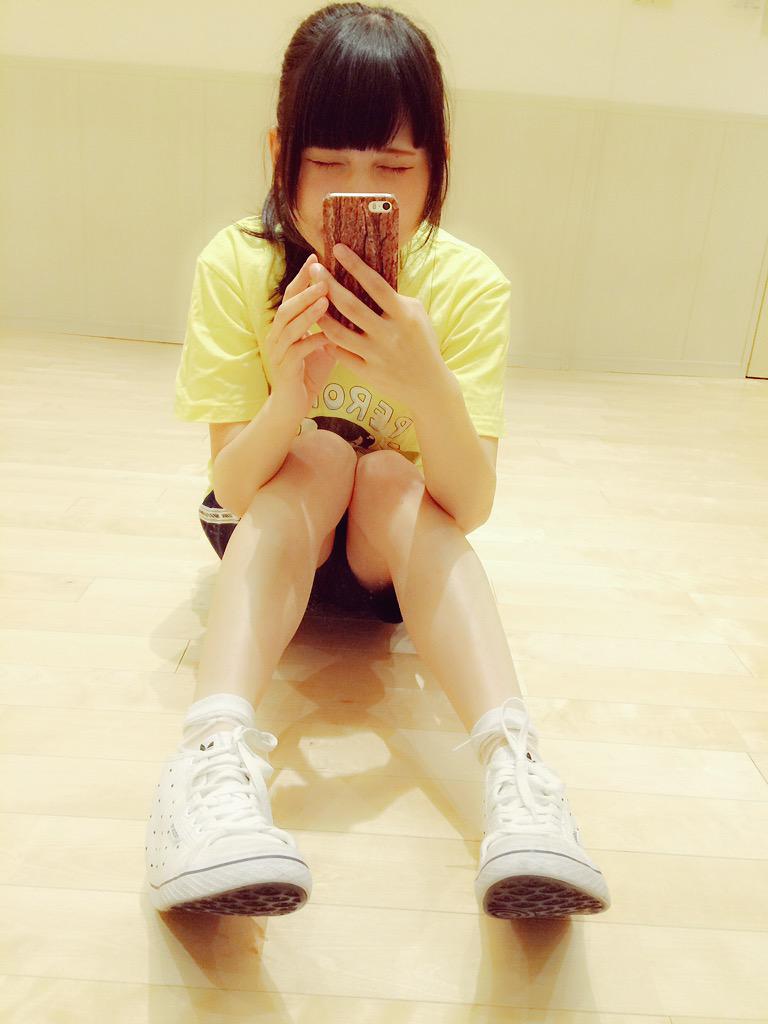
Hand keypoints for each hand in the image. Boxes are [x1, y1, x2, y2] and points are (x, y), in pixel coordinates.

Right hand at [263, 254, 335, 420]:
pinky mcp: (285, 368)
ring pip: (288, 325)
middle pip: (287, 305)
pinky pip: (297, 350)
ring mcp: (278, 351)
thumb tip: (352, 303)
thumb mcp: (321, 345)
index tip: (317, 258)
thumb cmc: (308, 374)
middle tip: (323, 276)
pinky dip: (313, 341)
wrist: (292, 406)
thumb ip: (329, 325)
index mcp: (285, 327)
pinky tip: (328, 335)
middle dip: (305, 290)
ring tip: (326, 298)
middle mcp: (277, 335)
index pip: (292, 295)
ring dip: (308, 311)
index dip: (302, 277)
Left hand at [316, 244, 447, 408]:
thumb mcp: (417, 316)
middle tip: (314, 270)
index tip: (337, 249)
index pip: (376, 285)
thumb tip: (371, 277)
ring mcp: (376, 355)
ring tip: (309, 300)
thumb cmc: (422, 344)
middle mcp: (388, 334)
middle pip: (351, 306)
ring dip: (321, 314)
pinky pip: (341, 354)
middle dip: (329, 285)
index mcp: (403, 316)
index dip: (355, 265)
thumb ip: (396, 298)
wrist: (428, 386)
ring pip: (339, 333)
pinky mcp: (367, 372)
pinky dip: (328, 341)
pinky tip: (318, 329)